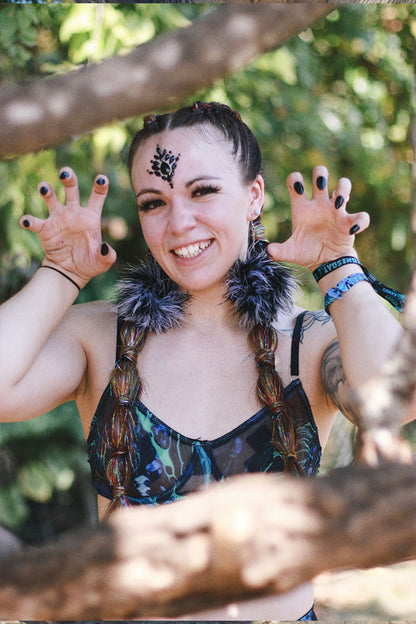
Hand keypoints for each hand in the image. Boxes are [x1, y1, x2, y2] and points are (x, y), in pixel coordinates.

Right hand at [19, 168, 115, 286]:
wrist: (71, 272)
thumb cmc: (89, 263)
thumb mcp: (102, 262)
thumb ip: (107, 255)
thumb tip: (105, 248)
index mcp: (90, 217)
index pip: (97, 197)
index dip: (100, 186)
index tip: (101, 178)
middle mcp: (74, 213)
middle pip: (71, 190)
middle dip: (68, 179)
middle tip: (65, 172)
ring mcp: (58, 219)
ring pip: (51, 199)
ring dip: (47, 191)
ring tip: (44, 188)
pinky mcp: (45, 230)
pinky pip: (35, 222)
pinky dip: (29, 220)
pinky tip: (26, 221)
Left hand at [267, 166, 369, 270]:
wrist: (325, 262)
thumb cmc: (307, 252)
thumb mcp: (291, 252)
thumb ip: (278, 251)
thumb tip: (267, 250)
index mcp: (302, 207)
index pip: (296, 182)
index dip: (295, 180)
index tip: (299, 189)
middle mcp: (319, 204)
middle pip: (320, 175)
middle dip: (320, 174)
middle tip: (319, 186)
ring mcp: (335, 210)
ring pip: (344, 185)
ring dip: (343, 189)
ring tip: (337, 203)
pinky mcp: (349, 222)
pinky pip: (361, 216)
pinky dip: (359, 220)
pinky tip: (351, 229)